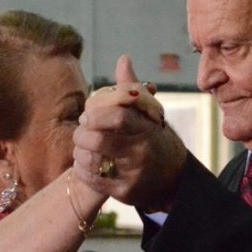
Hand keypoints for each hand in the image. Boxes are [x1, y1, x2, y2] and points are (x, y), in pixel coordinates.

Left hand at [73, 55, 187, 211]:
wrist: (172, 177)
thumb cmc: (153, 138)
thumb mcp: (148, 113)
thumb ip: (131, 89)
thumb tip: (123, 59)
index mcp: (146, 129)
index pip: (117, 118)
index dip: (95, 116)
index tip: (86, 116)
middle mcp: (141, 152)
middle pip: (98, 141)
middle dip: (82, 135)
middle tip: (81, 131)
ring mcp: (132, 174)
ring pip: (91, 160)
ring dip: (80, 152)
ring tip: (82, 147)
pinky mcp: (123, 192)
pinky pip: (91, 179)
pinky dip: (82, 169)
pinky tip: (86, 163)